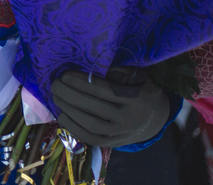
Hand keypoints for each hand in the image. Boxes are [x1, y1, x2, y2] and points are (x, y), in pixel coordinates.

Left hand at [51, 67, 169, 147]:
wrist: (157, 119)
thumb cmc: (144, 91)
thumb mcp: (138, 76)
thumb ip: (118, 72)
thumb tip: (91, 69)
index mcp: (135, 98)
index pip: (102, 90)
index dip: (80, 82)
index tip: (65, 74)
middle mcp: (128, 118)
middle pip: (92, 106)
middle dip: (69, 94)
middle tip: (54, 84)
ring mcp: (120, 133)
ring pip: (90, 124)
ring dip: (68, 110)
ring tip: (56, 97)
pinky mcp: (114, 143)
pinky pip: (90, 138)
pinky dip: (74, 127)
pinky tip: (62, 115)